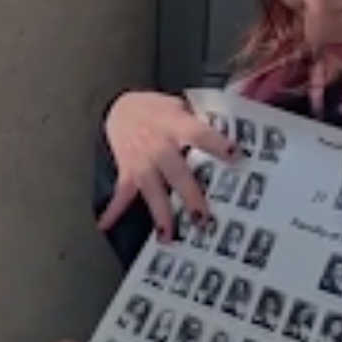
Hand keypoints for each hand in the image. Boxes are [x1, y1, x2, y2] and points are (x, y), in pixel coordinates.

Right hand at [97, 91, 237, 239]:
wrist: (118, 106)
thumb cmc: (157, 109)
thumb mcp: (180, 106)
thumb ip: (200, 123)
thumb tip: (235, 140)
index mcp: (175, 123)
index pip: (199, 133)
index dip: (216, 144)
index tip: (236, 156)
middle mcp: (158, 144)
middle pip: (176, 171)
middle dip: (189, 195)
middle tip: (203, 218)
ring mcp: (141, 160)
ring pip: (151, 189)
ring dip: (160, 213)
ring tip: (168, 236)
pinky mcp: (127, 170)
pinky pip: (121, 192)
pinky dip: (113, 209)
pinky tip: (105, 225)